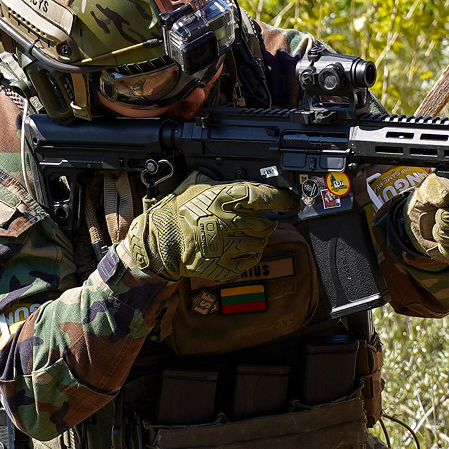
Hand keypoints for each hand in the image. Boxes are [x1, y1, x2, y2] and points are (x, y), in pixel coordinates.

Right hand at [124, 181, 296, 282]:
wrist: (160, 242)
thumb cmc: (177, 212)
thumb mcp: (198, 186)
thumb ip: (224, 184)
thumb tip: (249, 183)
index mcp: (223, 198)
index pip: (263, 196)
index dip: (282, 199)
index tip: (289, 201)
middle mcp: (228, 221)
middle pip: (266, 223)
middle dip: (266, 223)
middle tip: (257, 222)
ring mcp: (227, 245)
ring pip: (260, 243)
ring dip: (256, 239)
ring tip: (241, 236)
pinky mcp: (224, 265)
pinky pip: (251, 260)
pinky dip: (249, 255)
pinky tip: (237, 249)